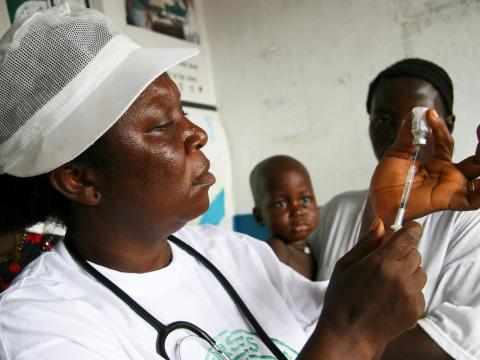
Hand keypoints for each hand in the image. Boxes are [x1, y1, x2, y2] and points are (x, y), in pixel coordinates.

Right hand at [302, 219, 425, 358]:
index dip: (411, 230)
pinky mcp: (415, 311)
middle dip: (404, 253)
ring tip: (388, 283)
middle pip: (416, 253)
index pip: (408, 237)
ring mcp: (410, 295)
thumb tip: (381, 224)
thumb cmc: (341, 297)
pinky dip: (409, 292)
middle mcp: (400, 277)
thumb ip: (366, 243)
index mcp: (381, 262)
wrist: (347, 334)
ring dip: (409, 273)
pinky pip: (419, 292)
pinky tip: (390, 299)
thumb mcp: (345, 265)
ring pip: (420, 273)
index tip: (411, 228)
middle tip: (386, 263)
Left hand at [369, 109, 479, 225]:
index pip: (446, 141)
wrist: (378, 201)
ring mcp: (450, 186)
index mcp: (437, 161)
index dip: (440, 128)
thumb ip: (407, 134)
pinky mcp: (448, 200)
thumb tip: (416, 112)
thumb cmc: (387, 180)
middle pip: (477, 159)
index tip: (429, 115)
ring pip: (479, 175)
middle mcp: (448, 173)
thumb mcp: (397, 153)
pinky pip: (474, 200)